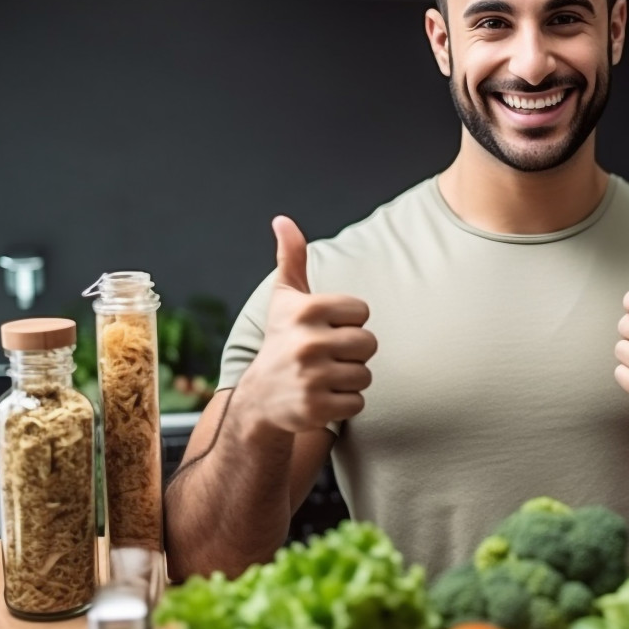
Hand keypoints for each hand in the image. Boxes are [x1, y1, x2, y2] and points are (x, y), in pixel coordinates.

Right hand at [236, 216, 376, 433]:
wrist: (260, 398)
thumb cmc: (281, 340)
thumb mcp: (284, 298)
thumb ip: (291, 258)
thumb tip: (283, 220)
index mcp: (306, 310)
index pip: (362, 312)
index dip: (348, 322)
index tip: (324, 330)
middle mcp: (307, 342)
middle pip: (369, 344)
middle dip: (353, 353)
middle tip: (326, 357)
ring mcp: (311, 378)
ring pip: (365, 375)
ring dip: (350, 379)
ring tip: (323, 377)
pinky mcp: (316, 408)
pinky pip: (358, 403)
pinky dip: (345, 404)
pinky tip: (322, 398)